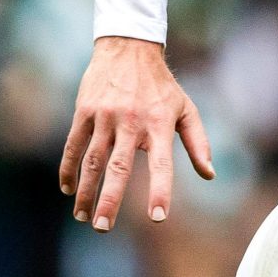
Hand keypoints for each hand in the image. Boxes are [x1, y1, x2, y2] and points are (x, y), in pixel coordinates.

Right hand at [59, 35, 215, 230]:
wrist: (128, 48)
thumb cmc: (161, 86)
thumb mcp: (186, 109)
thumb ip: (198, 143)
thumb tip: (210, 175)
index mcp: (159, 125)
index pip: (161, 164)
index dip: (160, 191)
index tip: (158, 218)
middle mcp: (131, 122)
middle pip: (118, 168)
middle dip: (109, 200)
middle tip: (102, 228)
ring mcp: (104, 117)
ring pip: (92, 161)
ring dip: (86, 191)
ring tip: (83, 217)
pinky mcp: (84, 112)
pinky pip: (73, 145)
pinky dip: (68, 168)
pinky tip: (68, 189)